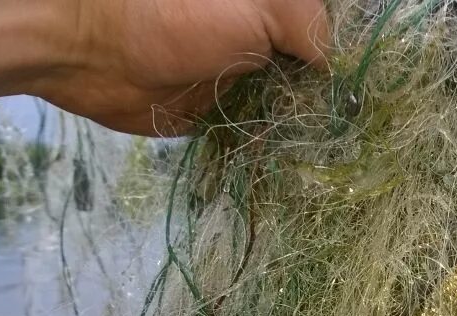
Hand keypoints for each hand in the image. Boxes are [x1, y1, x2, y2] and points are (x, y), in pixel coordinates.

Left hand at [0, 0, 330, 135]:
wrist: (87, 48)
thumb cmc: (169, 13)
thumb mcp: (260, 7)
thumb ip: (310, 27)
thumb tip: (334, 66)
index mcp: (273, 4)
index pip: (329, 30)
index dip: (351, 57)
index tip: (370, 90)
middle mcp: (263, 34)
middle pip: (316, 68)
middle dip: (333, 95)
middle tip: (357, 127)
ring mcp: (242, 72)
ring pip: (293, 102)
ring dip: (308, 125)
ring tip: (334, 149)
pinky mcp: (219, 110)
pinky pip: (260, 130)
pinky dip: (276, 145)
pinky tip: (297, 159)